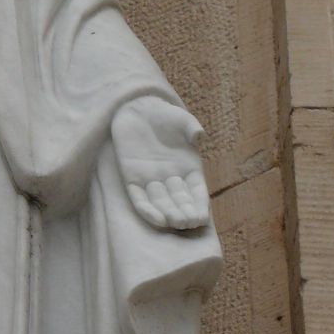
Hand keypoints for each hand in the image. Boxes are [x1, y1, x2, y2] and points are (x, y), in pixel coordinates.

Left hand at [112, 98, 209, 230]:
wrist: (137, 109)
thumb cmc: (164, 114)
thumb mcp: (181, 119)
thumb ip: (191, 127)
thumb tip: (199, 136)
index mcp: (188, 168)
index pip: (196, 191)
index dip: (199, 205)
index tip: (202, 217)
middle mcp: (171, 178)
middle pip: (179, 201)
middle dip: (184, 213)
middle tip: (187, 223)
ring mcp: (151, 180)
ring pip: (160, 203)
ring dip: (167, 214)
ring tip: (175, 223)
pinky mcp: (131, 179)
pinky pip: (139, 199)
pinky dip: (147, 210)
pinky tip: (156, 219)